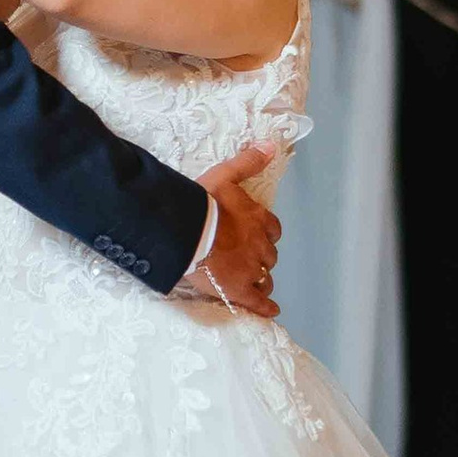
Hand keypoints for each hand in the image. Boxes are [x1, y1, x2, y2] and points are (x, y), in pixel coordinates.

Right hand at [183, 144, 281, 319]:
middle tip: (247, 257)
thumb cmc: (203, 204)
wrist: (185, 230)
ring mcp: (250, 270)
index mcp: (258, 220)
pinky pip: (258, 302)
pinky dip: (266, 307)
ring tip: (255, 282)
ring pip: (265, 278)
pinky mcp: (238, 290)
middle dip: (261, 256)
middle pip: (269, 255)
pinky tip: (270, 311)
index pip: (272, 230)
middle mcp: (260, 246)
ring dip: (262, 279)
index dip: (265, 233)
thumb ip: (248, 162)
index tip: (258, 235)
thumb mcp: (225, 176)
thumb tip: (271, 145)